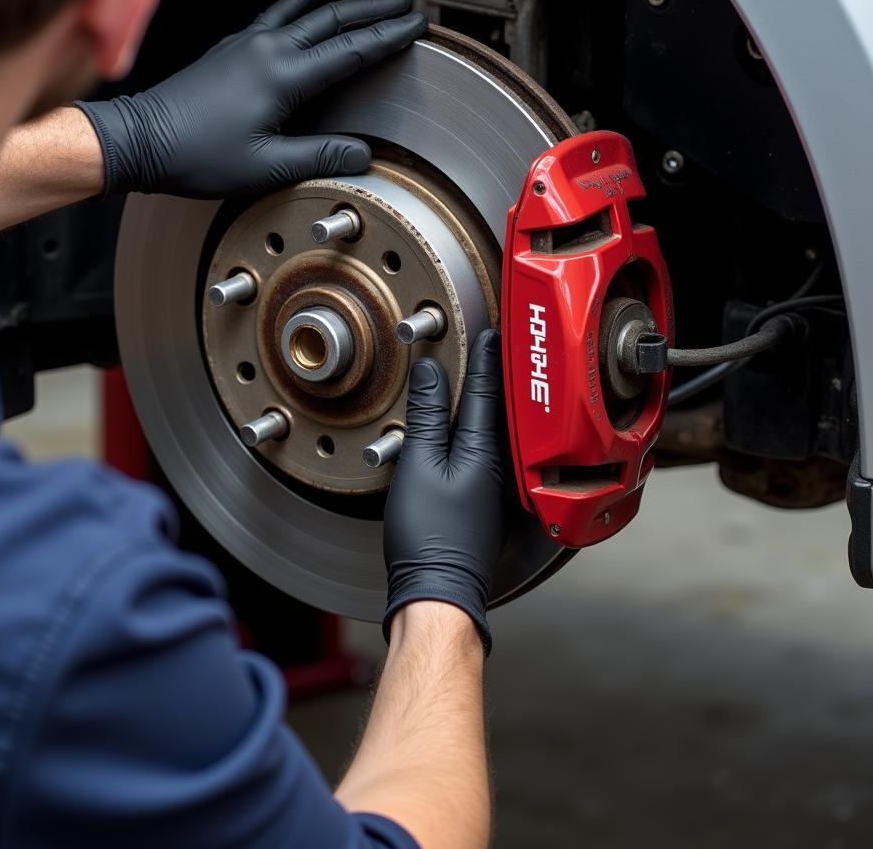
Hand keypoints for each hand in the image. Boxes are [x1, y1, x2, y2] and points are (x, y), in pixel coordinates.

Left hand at [76, 0, 426, 197]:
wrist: (141, 139)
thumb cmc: (196, 155)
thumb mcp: (266, 167)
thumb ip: (318, 156)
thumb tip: (361, 154)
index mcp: (282, 76)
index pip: (350, 51)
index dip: (388, 38)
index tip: (416, 27)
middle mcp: (266, 49)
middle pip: (332, 19)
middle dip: (373, 11)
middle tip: (403, 6)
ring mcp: (246, 43)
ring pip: (305, 13)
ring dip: (341, 6)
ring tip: (368, 2)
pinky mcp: (230, 48)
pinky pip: (275, 16)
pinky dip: (299, 5)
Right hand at [382, 330, 506, 653]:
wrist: (440, 589)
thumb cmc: (427, 535)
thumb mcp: (418, 465)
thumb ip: (425, 415)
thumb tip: (430, 372)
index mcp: (484, 449)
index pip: (485, 389)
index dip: (484, 355)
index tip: (487, 328)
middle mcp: (499, 462)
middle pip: (498, 404)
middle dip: (494, 370)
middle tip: (491, 340)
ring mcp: (497, 482)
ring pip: (496, 427)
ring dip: (490, 397)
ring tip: (483, 372)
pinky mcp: (488, 499)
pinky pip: (490, 448)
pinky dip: (483, 425)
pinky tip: (472, 424)